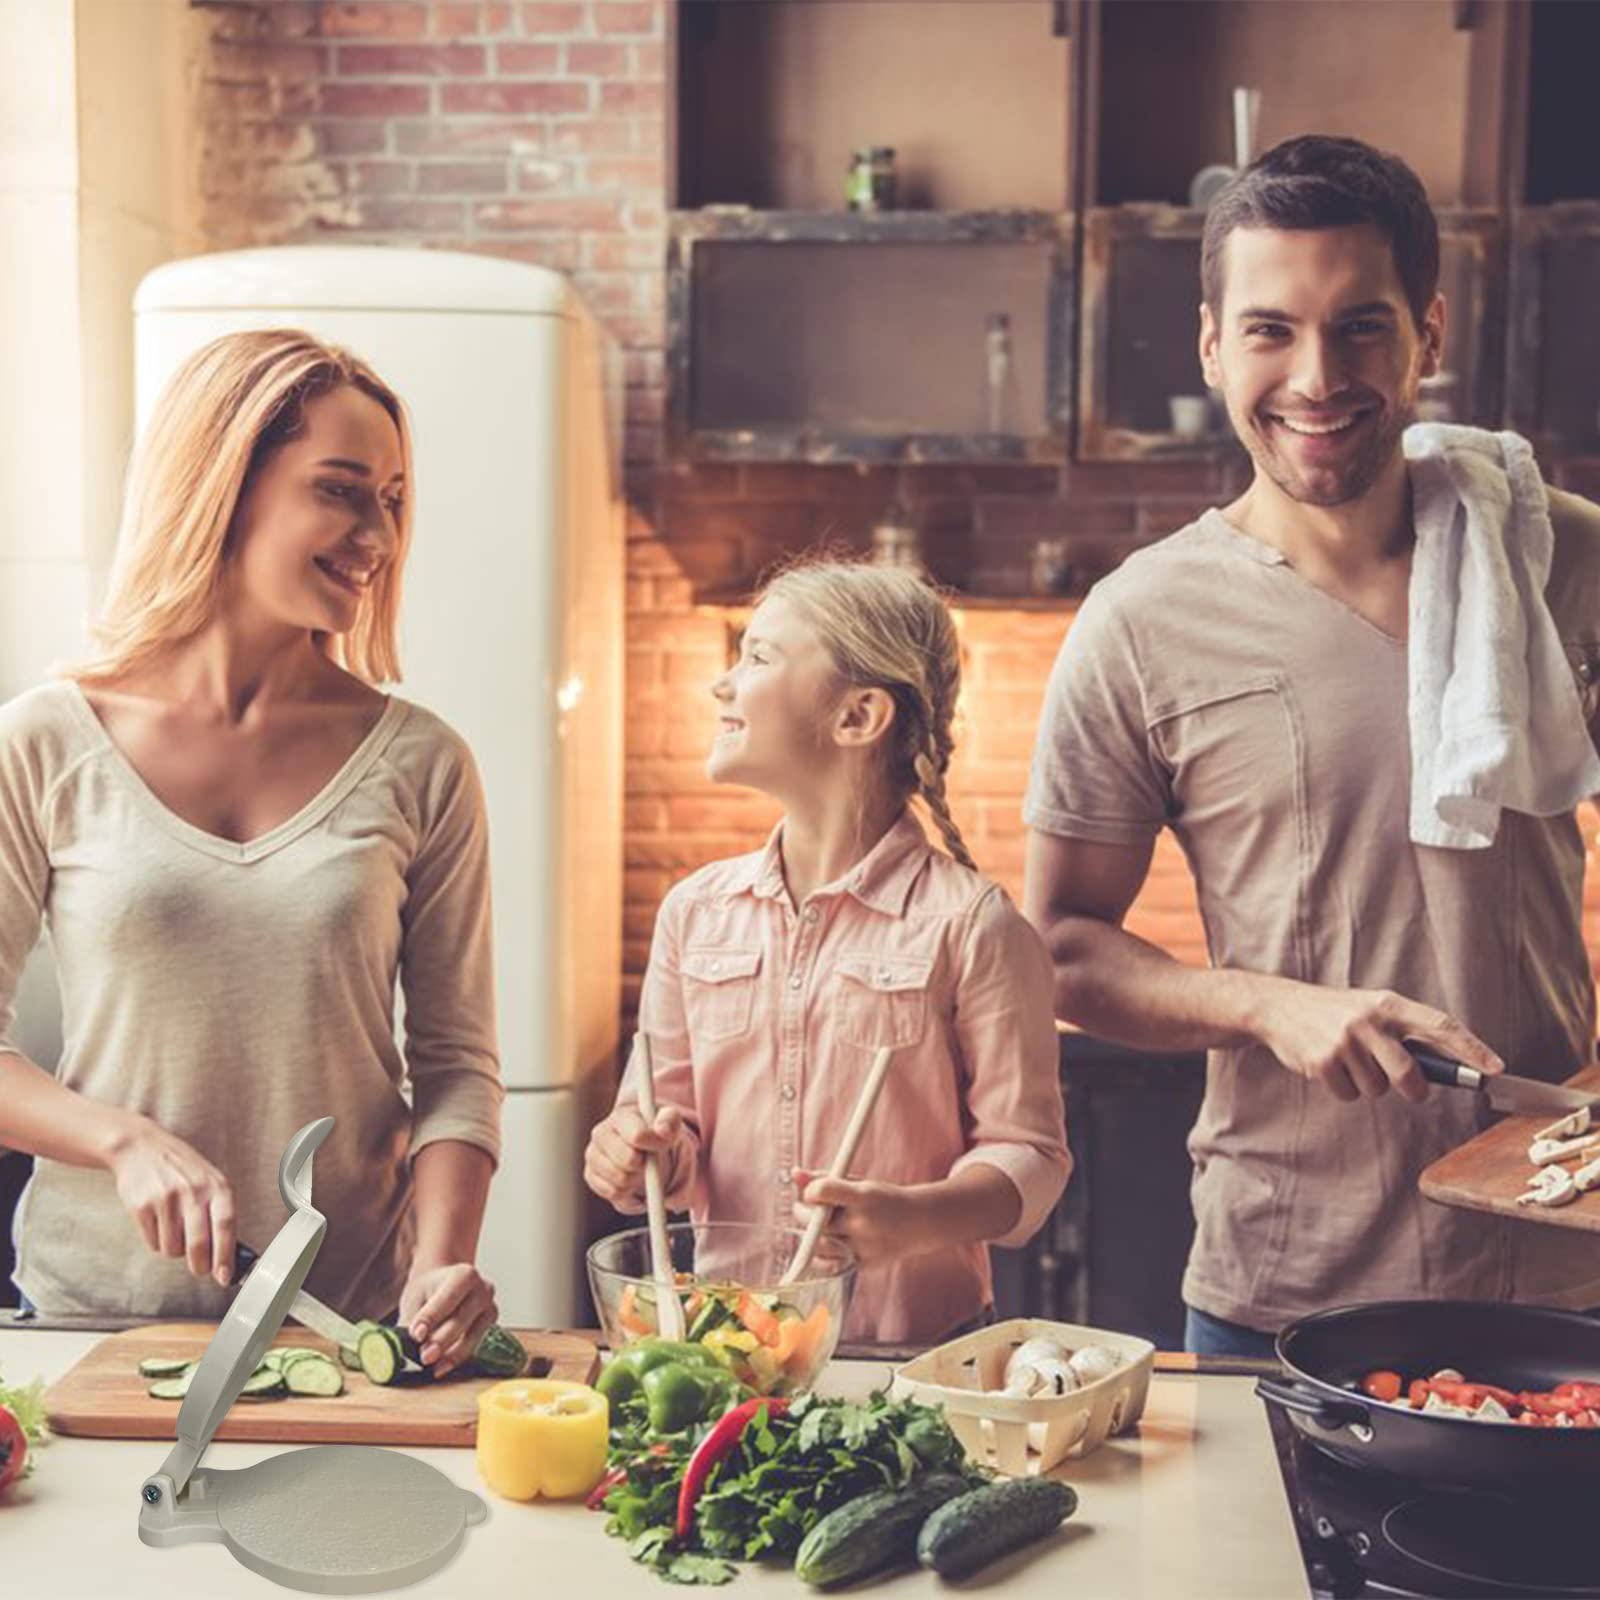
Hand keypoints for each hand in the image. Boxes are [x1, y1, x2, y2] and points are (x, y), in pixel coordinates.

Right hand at [104, 1116, 236, 1287]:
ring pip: (173, 1249)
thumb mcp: (210, 1181)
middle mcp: (193, 1191)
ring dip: (175, 1250)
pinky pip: (153, 1243)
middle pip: (199, 1244)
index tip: (225, 1276)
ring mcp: (166, 1198)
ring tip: (174, 1230)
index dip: (226, 1255)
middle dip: (200, 1265)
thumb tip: (230, 1255)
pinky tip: (158, 1223)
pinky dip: (157, 1241)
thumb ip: (220, 1213)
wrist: (141, 1147)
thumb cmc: (181, 1169)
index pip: (226, 1225)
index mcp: (217, 1185)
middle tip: (200, 1269)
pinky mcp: (141, 1207)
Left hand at [399, 1261, 497, 1378]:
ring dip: (451, 1353)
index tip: (417, 1335)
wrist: (446, 1284)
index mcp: (464, 1274)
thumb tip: (399, 1346)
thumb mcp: (416, 1297)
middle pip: (461, 1318)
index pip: (447, 1298)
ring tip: (433, 1367)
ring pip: (472, 1335)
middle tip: (424, 1357)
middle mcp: (483, 1288)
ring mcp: (490, 1306)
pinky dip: (458, 1357)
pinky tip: (443, 1366)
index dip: (431, 1317)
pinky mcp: (491, 1324)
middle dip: (441, 1340)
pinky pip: (476, 1344)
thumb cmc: (429, 1290)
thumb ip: (411, 1321)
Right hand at [583, 1104, 687, 1212]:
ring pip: (621, 1179)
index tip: (664, 1146)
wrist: (646, 1149)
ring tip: (640, 1169)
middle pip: (627, 1160)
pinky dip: (627, 1192)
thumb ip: (670, 1122)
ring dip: (636, 1180)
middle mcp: (601, 1133)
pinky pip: (613, 1193)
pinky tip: (630, 1180)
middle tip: (649, 1159)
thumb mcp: (671, 1124)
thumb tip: (663, 1130)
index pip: (638, 1135)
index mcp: (621, 1116)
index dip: (654, 1145)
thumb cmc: (659, 1134)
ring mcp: (593, 1155)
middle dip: (644, 1164)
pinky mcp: (590, 1175)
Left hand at [790, 1169, 930, 1266]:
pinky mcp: (864, 1265)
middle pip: (816, 1222)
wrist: (919, 1222)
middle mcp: (864, 1224)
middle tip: (803, 1208)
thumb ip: (825, 1179)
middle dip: (803, 1214)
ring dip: (810, 1235)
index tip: (810, 1192)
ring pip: (819, 1247)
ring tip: (814, 1225)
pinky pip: (830, 1264)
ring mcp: (864, 1248)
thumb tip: (794, 1173)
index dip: (810, 1191)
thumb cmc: (883, 1198)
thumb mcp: (859, 1183)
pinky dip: (822, 1254)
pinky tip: (825, 1242)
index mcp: (864, 1197)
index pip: (824, 1191)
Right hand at [1254, 981, 1502, 1104]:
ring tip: (1349, 1061)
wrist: (1280, 1007)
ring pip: (1377, 1088)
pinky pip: (1349, 1094)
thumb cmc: (1335, 1012)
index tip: (1495, 1069)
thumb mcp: (1371, 1009)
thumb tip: (1448, 1067)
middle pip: (1409, 1074)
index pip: (1440, 1026)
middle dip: (1412, 1089)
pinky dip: (1342, 1089)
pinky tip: (1330, 1068)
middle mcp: (1368, 1021)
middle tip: (1407, 1087)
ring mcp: (1344, 1041)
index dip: (1471, 1049)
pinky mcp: (1322, 1062)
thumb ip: (1404, 1032)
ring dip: (1367, 1084)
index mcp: (1388, 1004)